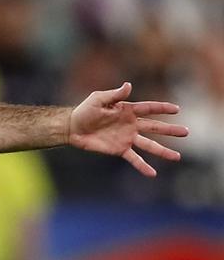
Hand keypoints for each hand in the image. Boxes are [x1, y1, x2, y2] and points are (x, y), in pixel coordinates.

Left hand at [68, 82, 187, 176]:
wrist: (73, 128)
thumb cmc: (85, 111)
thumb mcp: (98, 99)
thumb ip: (115, 95)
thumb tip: (129, 85)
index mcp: (127, 110)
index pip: (149, 108)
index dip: (162, 108)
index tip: (177, 109)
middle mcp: (131, 125)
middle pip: (155, 127)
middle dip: (170, 130)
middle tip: (186, 132)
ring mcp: (127, 138)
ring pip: (149, 145)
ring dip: (163, 151)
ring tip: (177, 157)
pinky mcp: (119, 149)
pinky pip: (134, 158)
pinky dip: (143, 166)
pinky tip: (153, 173)